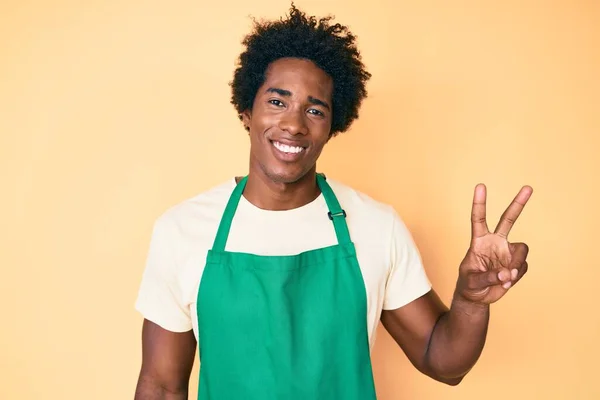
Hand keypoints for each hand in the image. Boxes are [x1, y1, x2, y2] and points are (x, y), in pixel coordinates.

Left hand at [456, 184, 532, 304]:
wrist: (477, 297)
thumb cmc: (468, 285)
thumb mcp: (471, 281)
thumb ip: (487, 277)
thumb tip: (506, 273)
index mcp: (479, 241)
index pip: (478, 218)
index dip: (479, 203)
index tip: (480, 185)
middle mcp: (495, 242)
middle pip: (508, 219)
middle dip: (518, 203)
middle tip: (528, 187)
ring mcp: (507, 252)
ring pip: (522, 250)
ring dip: (516, 265)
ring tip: (506, 278)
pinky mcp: (516, 264)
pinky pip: (523, 267)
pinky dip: (516, 276)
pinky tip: (506, 282)